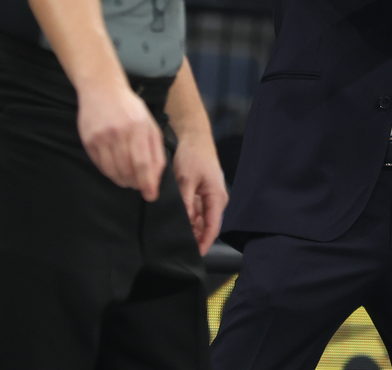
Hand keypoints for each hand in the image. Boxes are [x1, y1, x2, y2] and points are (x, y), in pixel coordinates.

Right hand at [77, 84, 166, 200]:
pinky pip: (100, 165)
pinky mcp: (88, 140)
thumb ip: (156, 150)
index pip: (143, 164)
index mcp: (138, 128)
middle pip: (127, 170)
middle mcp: (119, 133)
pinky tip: (115, 168)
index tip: (151, 196)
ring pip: (112, 171)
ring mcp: (101, 137)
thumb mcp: (150, 125)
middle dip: (135, 184)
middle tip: (139, 186)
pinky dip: (110, 172)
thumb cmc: (130, 109)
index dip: (147, 183)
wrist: (102, 89)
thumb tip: (156, 177)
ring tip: (128, 179)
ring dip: (122, 181)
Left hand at [172, 133, 227, 254]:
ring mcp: (209, 196)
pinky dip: (188, 216)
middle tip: (177, 246)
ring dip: (190, 226)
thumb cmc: (193, 156)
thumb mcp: (186, 180)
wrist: (194, 137)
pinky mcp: (203, 192)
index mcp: (217, 197)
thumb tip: (184, 222)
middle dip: (194, 236)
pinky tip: (177, 219)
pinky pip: (197, 209)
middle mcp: (216, 199)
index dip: (203, 243)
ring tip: (174, 234)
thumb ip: (186, 202)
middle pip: (206, 225)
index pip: (212, 227)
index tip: (193, 254)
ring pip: (200, 218)